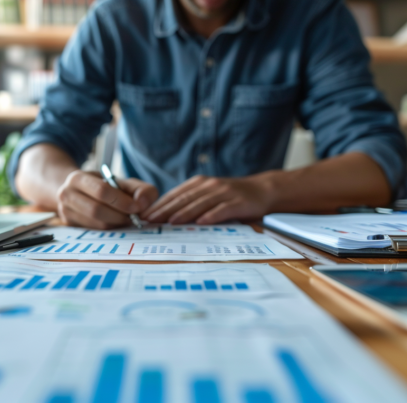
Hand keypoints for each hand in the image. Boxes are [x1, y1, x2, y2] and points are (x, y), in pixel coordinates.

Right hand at [56, 170, 158, 228]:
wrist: (77, 191)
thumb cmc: (104, 186)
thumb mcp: (121, 182)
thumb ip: (139, 189)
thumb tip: (143, 204)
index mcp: (78, 178)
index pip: (101, 191)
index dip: (121, 201)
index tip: (137, 208)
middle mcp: (66, 194)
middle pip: (96, 210)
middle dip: (119, 216)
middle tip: (134, 218)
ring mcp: (64, 211)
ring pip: (96, 224)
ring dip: (116, 224)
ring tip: (126, 220)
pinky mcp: (68, 225)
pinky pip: (93, 231)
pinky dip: (109, 229)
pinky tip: (115, 223)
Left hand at [141, 175, 270, 224]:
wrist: (262, 190)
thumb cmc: (231, 196)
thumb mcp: (209, 194)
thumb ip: (191, 201)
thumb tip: (166, 216)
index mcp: (199, 183)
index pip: (175, 194)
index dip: (159, 205)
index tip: (144, 215)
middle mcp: (209, 185)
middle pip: (184, 199)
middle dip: (165, 210)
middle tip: (150, 221)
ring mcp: (224, 193)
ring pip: (200, 203)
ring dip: (184, 213)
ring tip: (170, 222)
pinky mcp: (237, 202)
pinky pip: (222, 209)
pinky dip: (211, 215)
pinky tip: (201, 222)